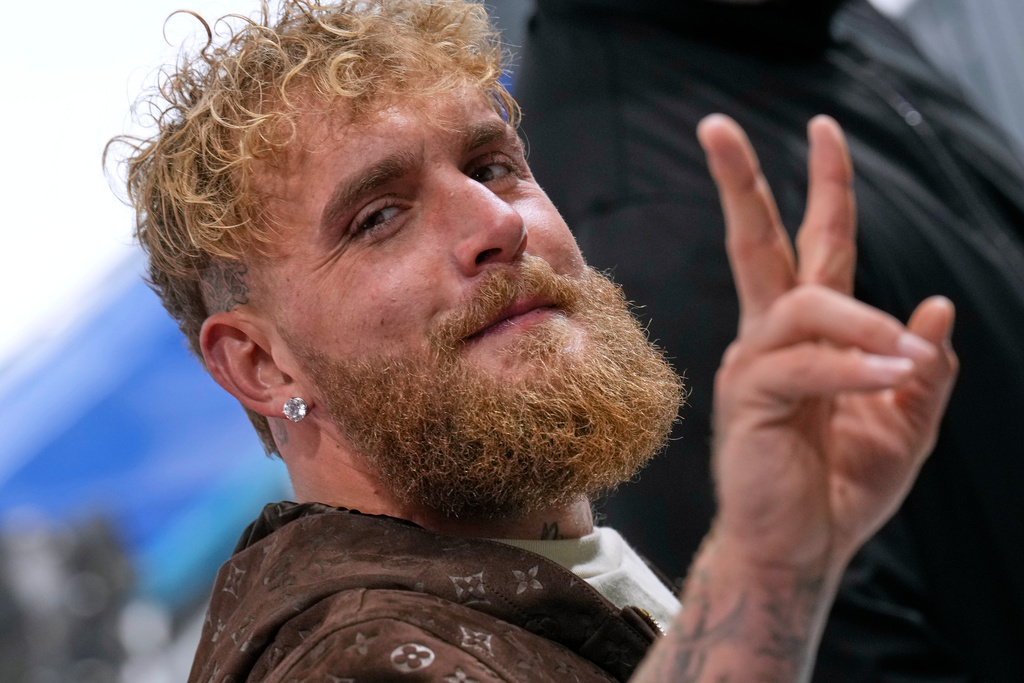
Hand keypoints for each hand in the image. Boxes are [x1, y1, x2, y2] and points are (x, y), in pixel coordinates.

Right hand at [699, 114, 957, 574]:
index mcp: (808, 336)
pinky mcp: (746, 401)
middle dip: (739, 183)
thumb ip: (923, 367)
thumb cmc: (842, 488)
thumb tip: (935, 304)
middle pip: (753, 244)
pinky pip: (803, 365)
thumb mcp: (908, 422)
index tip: (823, 129)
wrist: (800, 550)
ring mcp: (752, 367)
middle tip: (714, 126)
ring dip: (861, 321)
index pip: (812, 247)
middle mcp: (770, 339)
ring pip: (798, 305)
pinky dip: (853, 366)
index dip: (824, 189)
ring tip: (905, 358)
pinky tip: (890, 376)